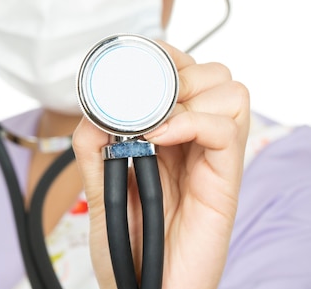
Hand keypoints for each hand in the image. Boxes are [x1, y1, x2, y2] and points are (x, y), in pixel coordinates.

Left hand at [72, 41, 249, 288]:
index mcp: (170, 136)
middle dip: (176, 74)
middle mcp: (196, 142)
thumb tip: (92, 109)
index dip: (164, 58)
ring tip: (153, 123)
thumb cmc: (127, 244)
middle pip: (214, 74)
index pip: (186, 72)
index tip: (134, 66)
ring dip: (188, 95)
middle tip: (144, 102)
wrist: (141, 288)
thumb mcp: (98, 187)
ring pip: (231, 92)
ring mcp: (212, 160)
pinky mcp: (223, 183)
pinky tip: (160, 137)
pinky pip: (226, 130)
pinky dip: (191, 121)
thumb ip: (93, 146)